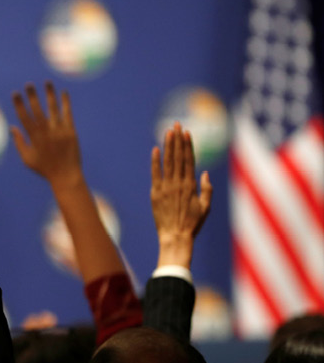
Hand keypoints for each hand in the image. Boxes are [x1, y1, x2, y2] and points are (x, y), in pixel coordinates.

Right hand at [11, 82, 82, 188]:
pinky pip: (67, 114)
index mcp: (34, 138)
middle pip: (38, 110)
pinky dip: (65, 103)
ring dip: (50, 95)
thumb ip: (19, 142)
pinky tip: (64, 93)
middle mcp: (46, 132)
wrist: (66, 176)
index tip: (15, 93)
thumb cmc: (44, 169)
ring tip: (47, 82)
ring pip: (53, 109)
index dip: (19, 104)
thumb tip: (12, 127)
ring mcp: (59, 131)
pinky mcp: (70, 132)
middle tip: (28, 84)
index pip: (24, 117)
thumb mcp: (27, 158)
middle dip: (32, 96)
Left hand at [150, 122, 212, 267]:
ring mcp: (166, 187)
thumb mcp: (205, 207)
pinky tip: (155, 150)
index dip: (188, 145)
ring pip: (167, 162)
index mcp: (191, 186)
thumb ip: (207, 189)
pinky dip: (155, 162)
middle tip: (176, 125)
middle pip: (178, 157)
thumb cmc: (192, 224)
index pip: (189, 160)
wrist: (175, 237)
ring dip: (168, 146)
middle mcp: (178, 183)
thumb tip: (205, 173)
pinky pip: (155, 174)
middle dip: (177, 140)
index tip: (187, 133)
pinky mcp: (155, 193)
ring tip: (168, 131)